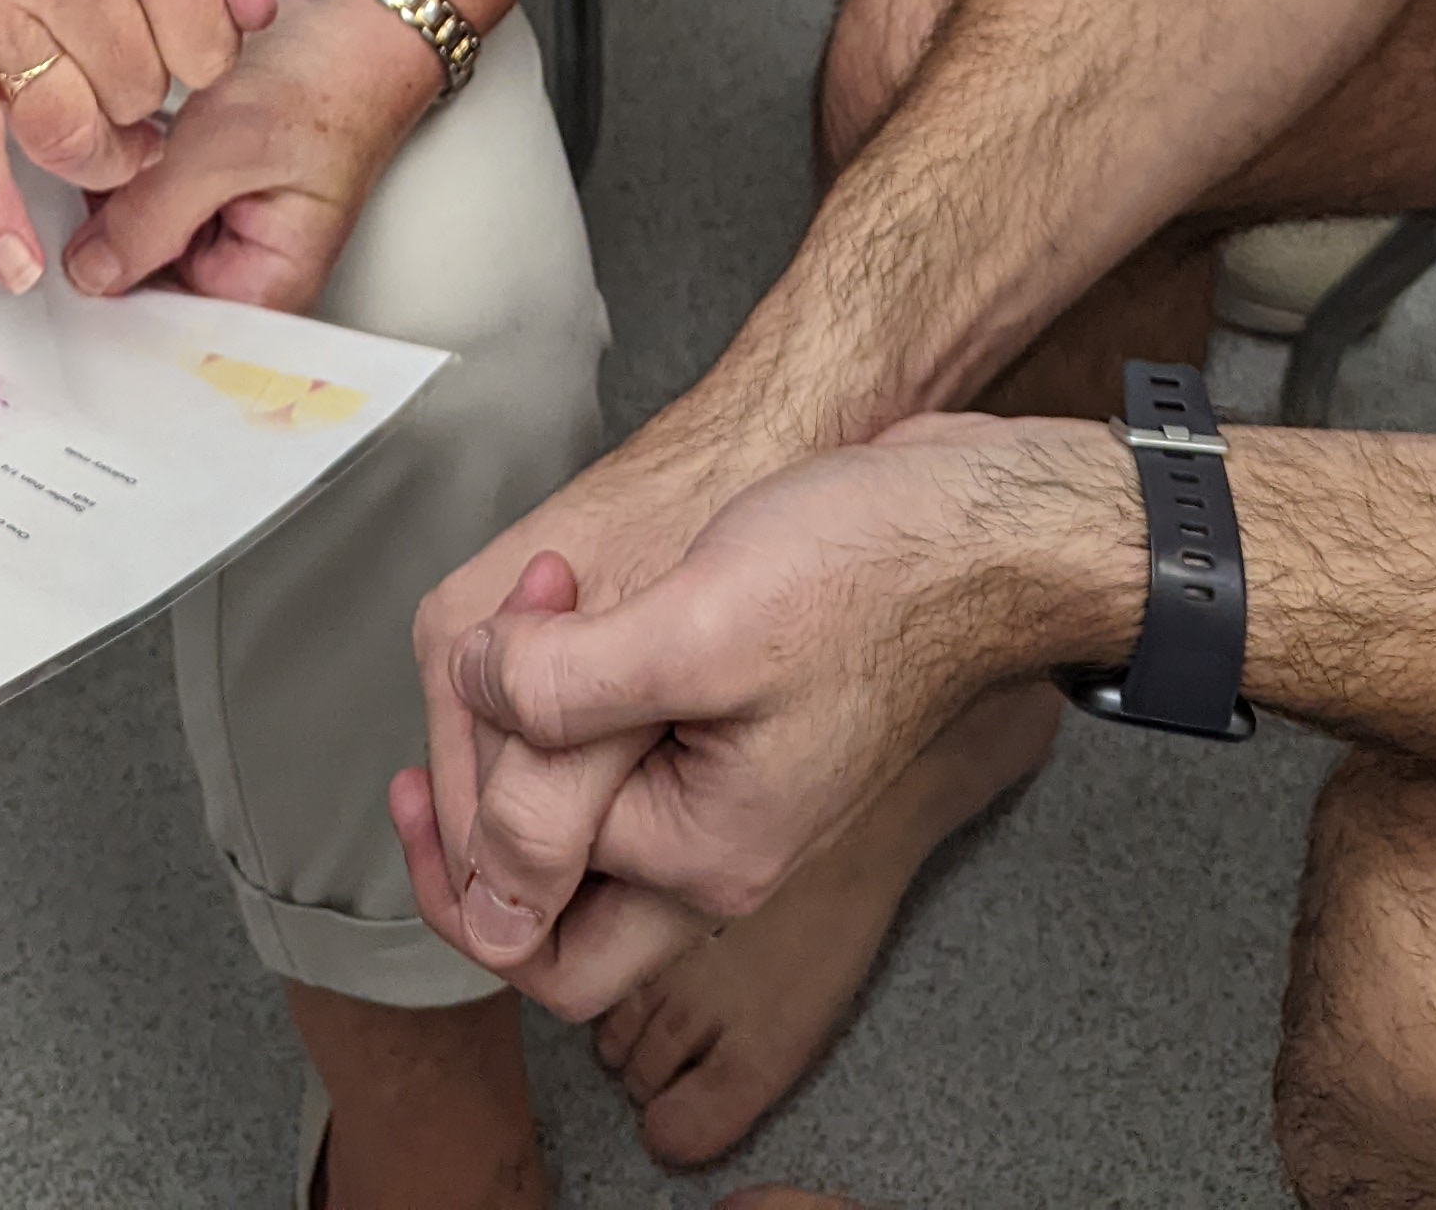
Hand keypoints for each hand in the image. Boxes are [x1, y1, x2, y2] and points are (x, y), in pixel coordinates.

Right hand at [0, 0, 281, 293]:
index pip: (208, 47)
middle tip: (123, 63)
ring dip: (94, 150)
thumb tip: (258, 8)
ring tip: (99, 128)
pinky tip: (14, 257)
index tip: (178, 45)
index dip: (198, 58)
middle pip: (143, 95)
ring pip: (73, 134)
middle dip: (142, 94)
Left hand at [63, 0, 441, 313]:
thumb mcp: (227, 148)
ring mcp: (216, 233)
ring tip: (106, 164)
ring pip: (133, 244)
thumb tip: (86, 272)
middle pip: (142, 293)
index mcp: (263, 291)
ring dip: (109, 207)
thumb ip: (152, 215)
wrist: (353, 26)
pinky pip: (140, 204)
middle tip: (64, 208)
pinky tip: (116, 149)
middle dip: (103, 249)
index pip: (169, 338)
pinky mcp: (199, 195)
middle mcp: (239, 274)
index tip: (58, 288)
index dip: (110, 318)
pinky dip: (121, 179)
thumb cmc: (327, 87)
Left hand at [408, 370, 807, 954]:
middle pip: (544, 888)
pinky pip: (618, 737)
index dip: (466, 812)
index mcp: (700, 860)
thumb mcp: (693, 630)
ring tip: (544, 589)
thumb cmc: (861, 575)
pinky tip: (578, 591)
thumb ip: (567, 697)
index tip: (469, 687)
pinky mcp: (731, 723)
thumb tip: (469, 709)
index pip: (524, 911)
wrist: (969, 524)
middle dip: (483, 785)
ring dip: (532, 704)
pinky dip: (581, 672)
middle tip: (474, 669)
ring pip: (574, 798)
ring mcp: (722, 789)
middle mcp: (708, 849)